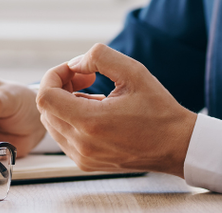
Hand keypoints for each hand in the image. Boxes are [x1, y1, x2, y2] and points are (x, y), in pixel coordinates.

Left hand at [36, 43, 196, 176]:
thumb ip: (99, 57)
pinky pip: (63, 136)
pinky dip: (71, 119)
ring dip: (65, 103)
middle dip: (60, 86)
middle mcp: (81, 144)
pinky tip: (96, 112)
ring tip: (94, 96)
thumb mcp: (133, 71)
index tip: (76, 70)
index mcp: (90, 122)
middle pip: (45, 109)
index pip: (44, 96)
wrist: (176, 145)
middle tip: (87, 78)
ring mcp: (82, 157)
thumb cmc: (158, 109)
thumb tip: (74, 64)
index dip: (54, 75)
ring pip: (51, 122)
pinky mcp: (86, 163)